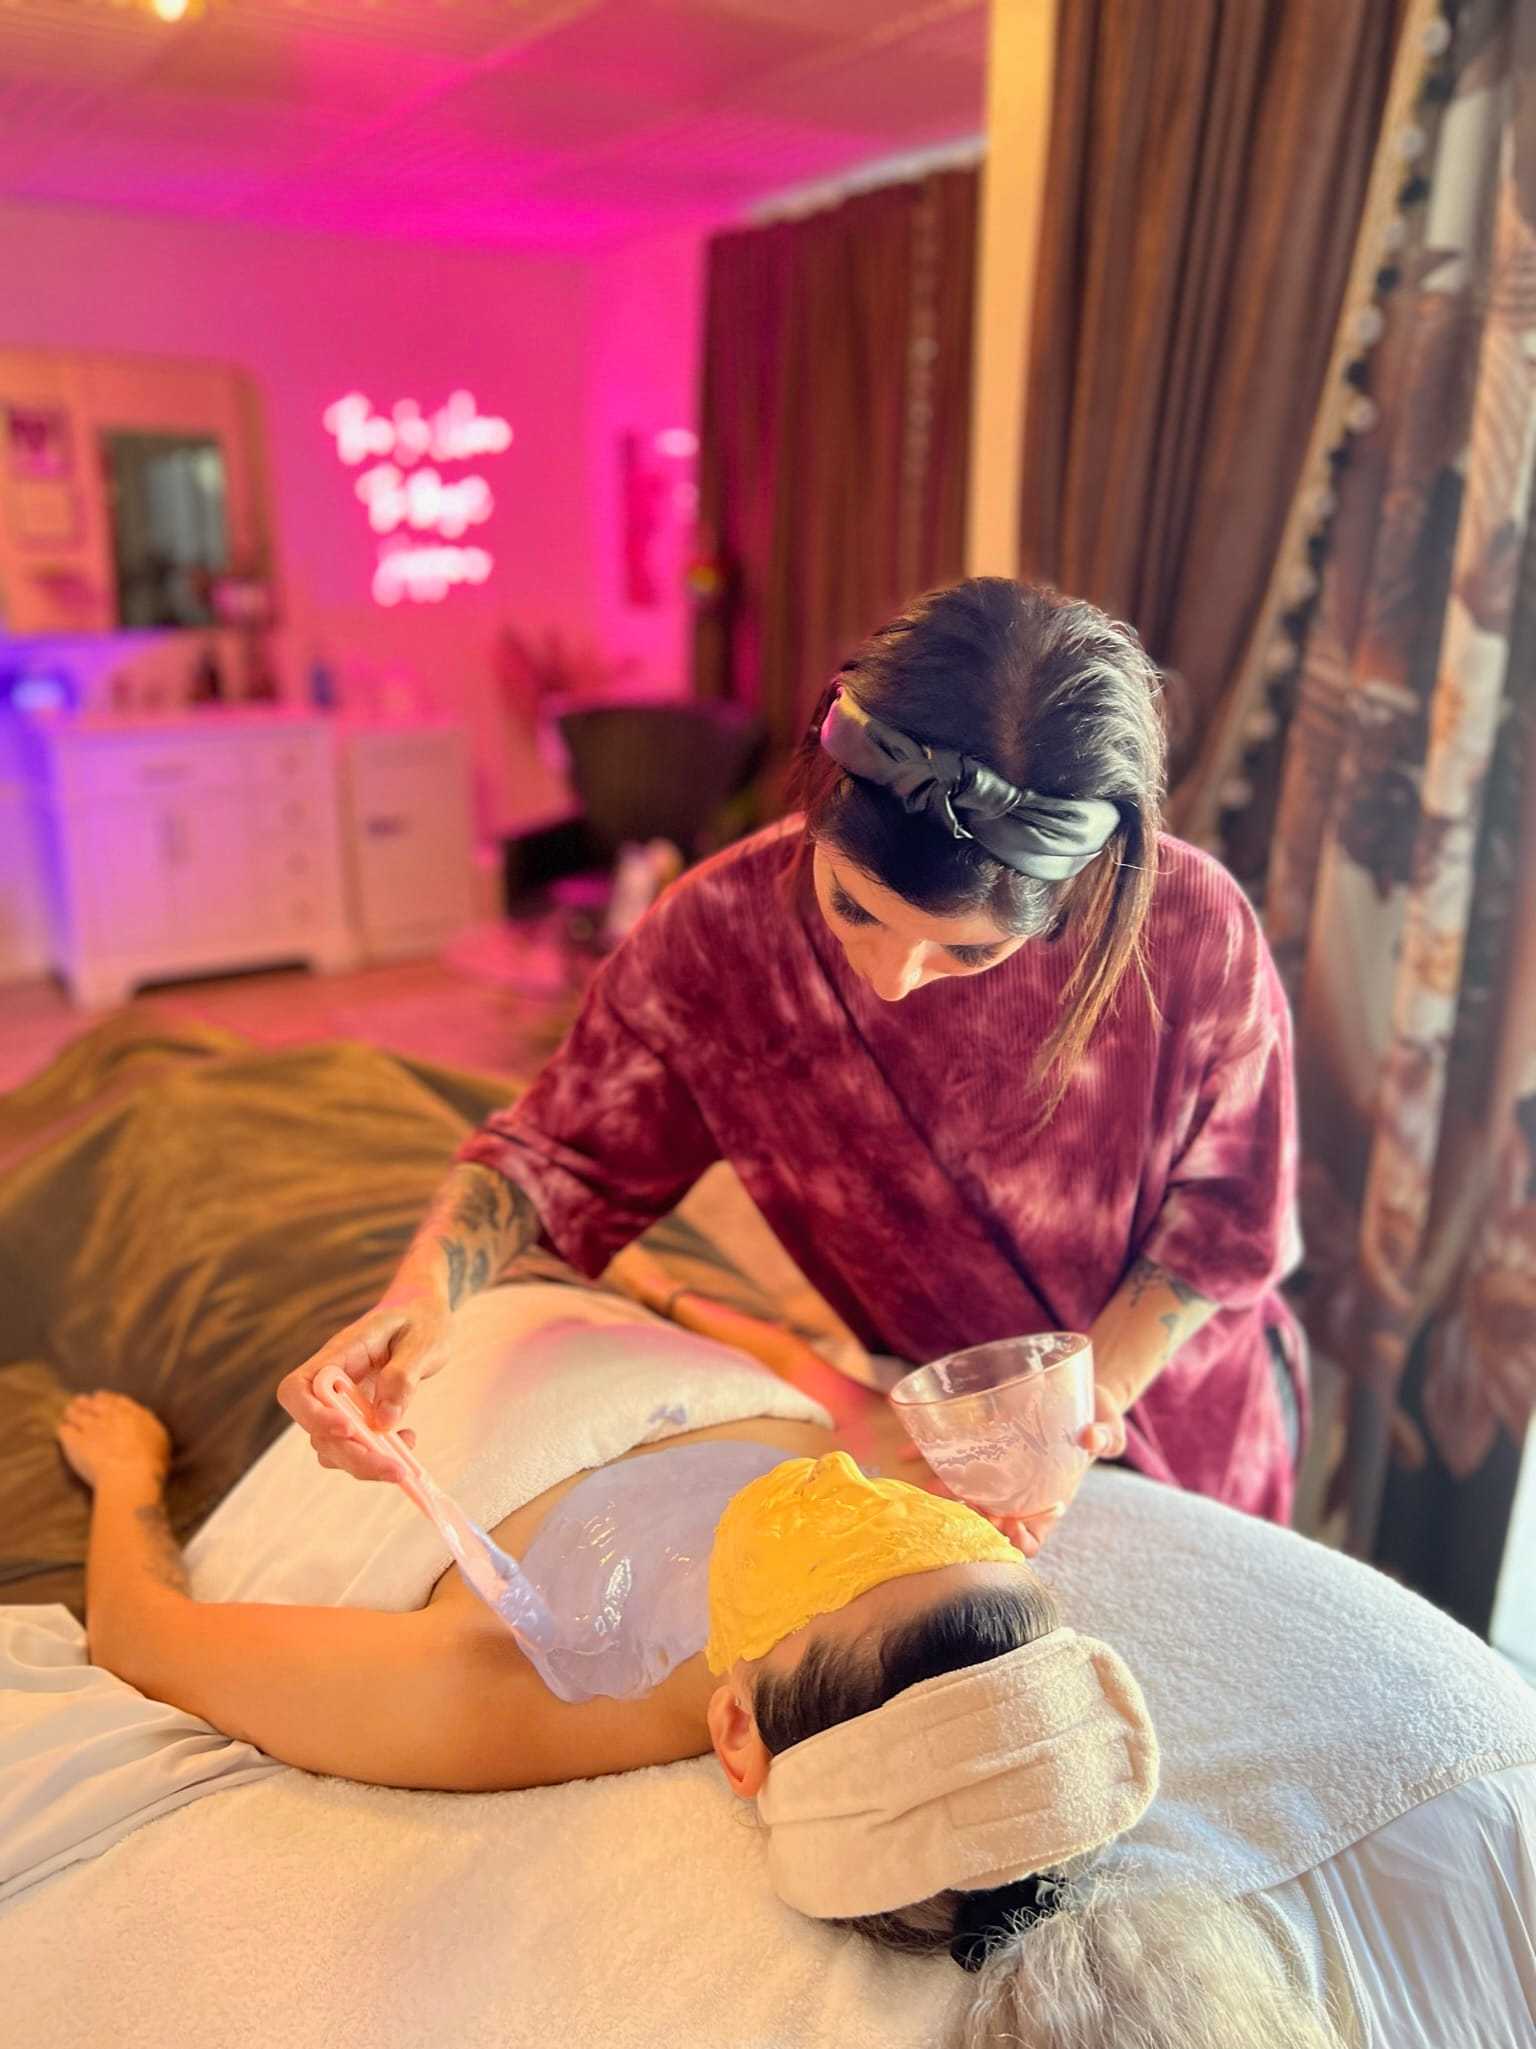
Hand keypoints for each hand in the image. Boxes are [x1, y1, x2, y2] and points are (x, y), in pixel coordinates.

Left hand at [57, 1391, 171, 1490]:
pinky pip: (64, 1430)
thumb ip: (148, 1423)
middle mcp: (107, 1414)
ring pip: (75, 1412)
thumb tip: (142, 1416)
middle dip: (86, 1402)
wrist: (130, 1474)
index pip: (114, 1399)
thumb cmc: (151, 1459)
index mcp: (130, 1412)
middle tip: (81, 1404)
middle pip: (92, 1402)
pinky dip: (64, 1429)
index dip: (106, 1399)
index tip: (101, 1400)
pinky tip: (64, 1431)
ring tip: (69, 1414)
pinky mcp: (73, 1442)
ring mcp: (89, 1427)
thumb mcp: (159, 1437)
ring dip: (72, 1412)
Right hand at [276, 1292, 448, 1483]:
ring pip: (333, 1446)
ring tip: (404, 1464)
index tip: (348, 1428)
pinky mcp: (359, 1415)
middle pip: (317, 1430)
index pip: (297, 1389)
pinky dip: (378, 1456)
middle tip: (394, 1470)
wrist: (425, 1311)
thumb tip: (383, 1421)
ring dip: (364, 1463)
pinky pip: (355, 1446)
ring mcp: (344, 1401)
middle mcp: (334, 1381)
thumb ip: (402, 1376)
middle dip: (352, 1456)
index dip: (312, 1415)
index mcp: (340, 1353)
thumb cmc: (421, 1318)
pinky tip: (408, 1441)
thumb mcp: (423, 1341)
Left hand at [897, 1381, 1128, 1558]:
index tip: (1009, 1524)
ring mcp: (996, 1471)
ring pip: (964, 1494)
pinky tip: (906, 1451)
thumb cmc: (1099, 1416)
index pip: (1031, 1537)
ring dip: (946, 1495)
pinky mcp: (980, 1445)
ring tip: (932, 1486)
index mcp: (1051, 1499)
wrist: (1081, 1392)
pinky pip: (951, 1455)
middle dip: (975, 1522)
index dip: (1018, 1541)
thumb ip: (1106, 1435)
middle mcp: (1019, 1491)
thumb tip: (1091, 1437)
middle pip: (991, 1522)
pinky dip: (926, 1456)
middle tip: (964, 1506)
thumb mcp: (1110, 1426)